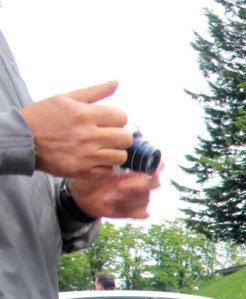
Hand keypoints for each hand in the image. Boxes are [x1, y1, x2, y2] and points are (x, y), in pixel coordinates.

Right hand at [19, 82, 133, 178]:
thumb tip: (116, 83)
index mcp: (84, 114)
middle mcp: (87, 136)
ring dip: (114, 151)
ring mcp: (86, 155)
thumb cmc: (43, 117)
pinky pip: (109, 171)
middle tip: (108, 134)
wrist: (22, 139)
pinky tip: (95, 158)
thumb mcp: (65, 98)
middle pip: (125, 138)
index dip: (117, 118)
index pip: (122, 117)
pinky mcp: (82, 171)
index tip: (109, 120)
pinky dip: (105, 166)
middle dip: (120, 135)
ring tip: (101, 147)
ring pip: (120, 156)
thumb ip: (94, 92)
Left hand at [66, 163, 161, 219]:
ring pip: (145, 198)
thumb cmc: (89, 172)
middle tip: (120, 186)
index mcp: (136, 166)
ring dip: (127, 199)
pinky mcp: (133, 209)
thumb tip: (122, 146)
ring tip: (108, 196)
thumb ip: (111, 154)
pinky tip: (114, 205)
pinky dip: (129, 210)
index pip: (156, 166)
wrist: (80, 191)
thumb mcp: (97, 159)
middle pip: (154, 183)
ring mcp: (138, 195)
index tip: (140, 170)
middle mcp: (140, 180)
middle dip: (139, 185)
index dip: (154, 168)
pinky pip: (141, 212)